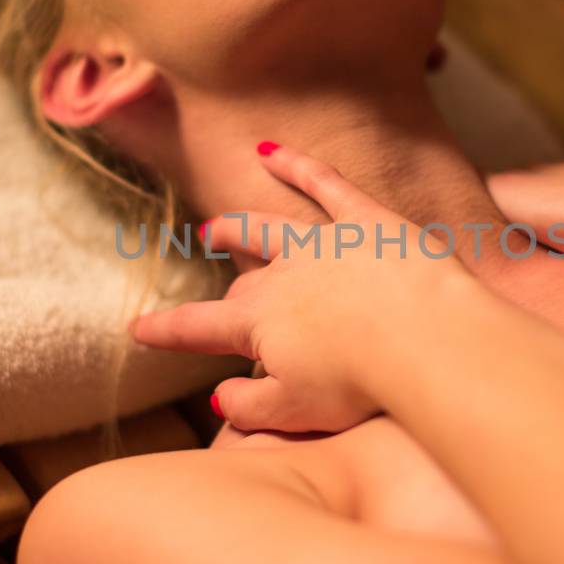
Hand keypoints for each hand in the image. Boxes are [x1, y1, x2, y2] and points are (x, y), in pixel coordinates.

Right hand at [130, 141, 467, 431]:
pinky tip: (270, 150)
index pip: (199, 328)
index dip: (168, 330)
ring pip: (267, 227)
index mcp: (258, 324)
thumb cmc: (361, 384)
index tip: (140, 329)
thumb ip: (249, 406)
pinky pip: (325, 184)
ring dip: (238, 227)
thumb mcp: (294, 412)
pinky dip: (295, 165)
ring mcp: (322, 242)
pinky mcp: (366, 220)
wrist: (423, 337)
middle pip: (243, 287)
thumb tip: (221, 396)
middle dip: (224, 298)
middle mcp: (282, 276)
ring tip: (216, 229)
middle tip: (215, 307)